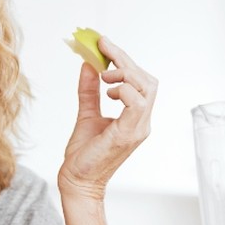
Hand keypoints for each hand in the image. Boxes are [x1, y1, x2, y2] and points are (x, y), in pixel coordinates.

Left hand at [58, 36, 156, 201]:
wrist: (77, 181)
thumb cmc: (83, 154)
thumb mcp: (86, 114)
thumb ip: (89, 91)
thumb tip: (88, 65)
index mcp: (135, 117)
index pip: (141, 81)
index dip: (125, 60)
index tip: (104, 43)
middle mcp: (142, 122)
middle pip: (147, 80)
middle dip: (126, 60)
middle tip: (103, 48)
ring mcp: (138, 128)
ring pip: (146, 88)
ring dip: (125, 74)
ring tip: (105, 76)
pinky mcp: (129, 134)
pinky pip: (136, 103)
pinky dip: (123, 90)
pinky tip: (108, 92)